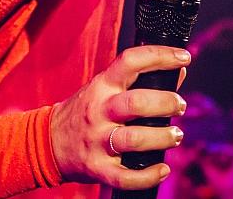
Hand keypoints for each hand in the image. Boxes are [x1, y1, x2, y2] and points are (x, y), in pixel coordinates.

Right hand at [50, 45, 189, 189]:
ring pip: (135, 139)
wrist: (48, 141)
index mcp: (102, 86)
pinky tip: (162, 169)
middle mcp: (99, 111)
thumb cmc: (84, 111)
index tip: (183, 56)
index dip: (160, 56)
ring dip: (163, 137)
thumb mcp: (104, 88)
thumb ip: (138, 80)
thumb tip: (179, 71)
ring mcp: (98, 141)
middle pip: (136, 103)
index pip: (130, 61)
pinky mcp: (98, 168)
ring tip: (175, 135)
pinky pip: (126, 177)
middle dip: (166, 103)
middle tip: (180, 105)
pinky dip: (149, 175)